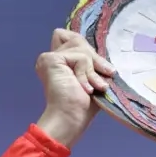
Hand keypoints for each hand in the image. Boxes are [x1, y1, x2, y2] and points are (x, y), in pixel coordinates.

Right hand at [35, 29, 116, 147]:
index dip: (87, 49)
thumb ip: (92, 62)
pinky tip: (86, 88)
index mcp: (58, 62)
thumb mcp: (91, 78)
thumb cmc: (82, 106)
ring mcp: (48, 57)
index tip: (101, 68)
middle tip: (106, 74)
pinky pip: (80, 56)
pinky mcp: (51, 59)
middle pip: (78, 39)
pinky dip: (87, 72)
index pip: (73, 38)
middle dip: (95, 58)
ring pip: (81, 47)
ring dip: (93, 68)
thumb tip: (104, 55)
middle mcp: (51, 58)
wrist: (71, 118)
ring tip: (95, 86)